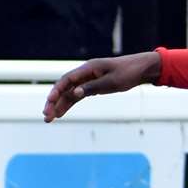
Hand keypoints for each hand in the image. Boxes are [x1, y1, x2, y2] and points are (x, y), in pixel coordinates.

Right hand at [43, 51, 161, 121]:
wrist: (141, 69)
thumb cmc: (128, 73)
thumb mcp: (112, 82)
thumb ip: (93, 87)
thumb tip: (74, 93)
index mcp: (88, 68)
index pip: (67, 79)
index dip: (57, 91)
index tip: (50, 102)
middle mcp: (85, 73)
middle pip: (64, 88)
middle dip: (54, 102)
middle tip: (46, 115)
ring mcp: (88, 80)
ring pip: (69, 93)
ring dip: (59, 105)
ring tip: (50, 119)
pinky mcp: (92, 86)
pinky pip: (77, 95)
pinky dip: (69, 103)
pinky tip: (61, 113)